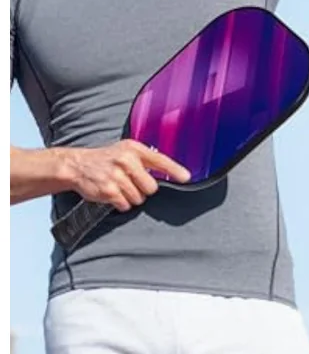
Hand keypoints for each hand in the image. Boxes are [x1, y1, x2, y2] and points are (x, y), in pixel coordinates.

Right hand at [63, 140, 190, 210]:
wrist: (78, 165)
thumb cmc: (107, 159)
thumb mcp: (127, 151)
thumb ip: (146, 159)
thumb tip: (169, 172)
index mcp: (134, 149)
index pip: (160, 160)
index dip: (175, 170)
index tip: (186, 177)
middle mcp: (127, 161)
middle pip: (151, 187)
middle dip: (144, 189)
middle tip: (133, 183)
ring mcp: (117, 176)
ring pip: (139, 198)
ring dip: (131, 197)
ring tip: (120, 187)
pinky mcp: (108, 191)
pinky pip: (125, 205)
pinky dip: (121, 203)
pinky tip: (113, 194)